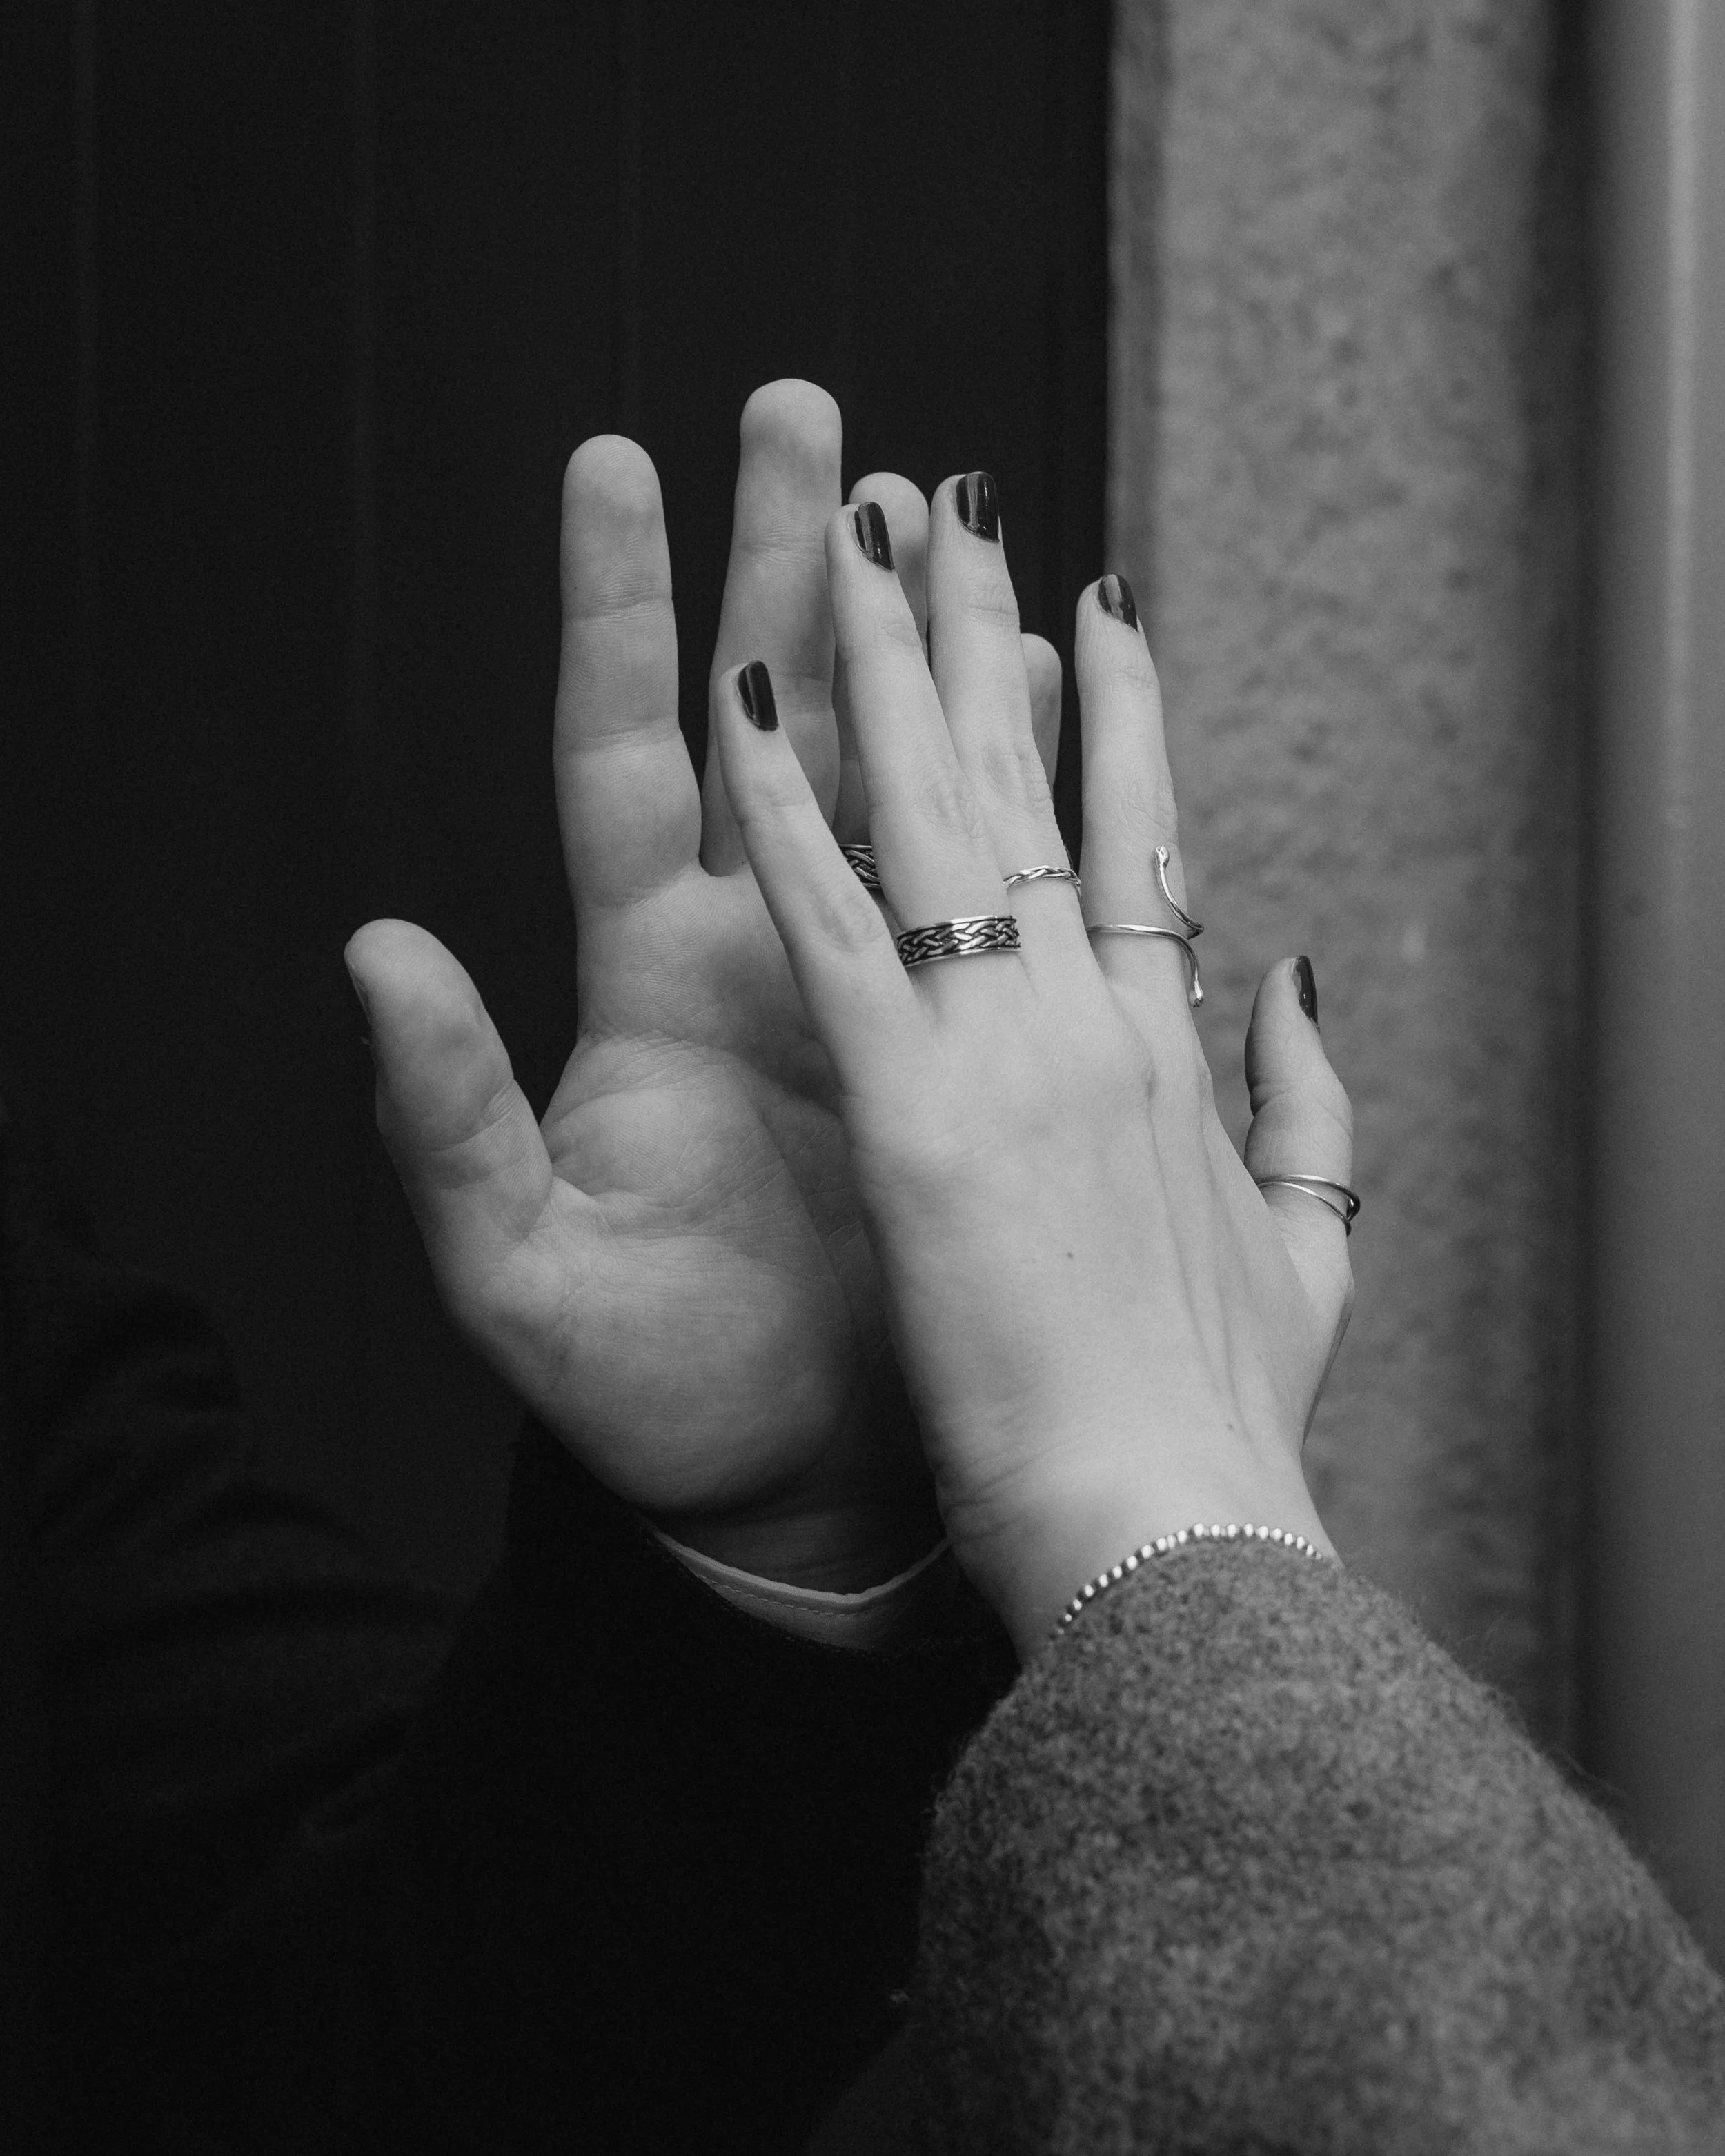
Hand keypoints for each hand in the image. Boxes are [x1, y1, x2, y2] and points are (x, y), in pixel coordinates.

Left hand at [344, 384, 1061, 1587]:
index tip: (616, 463)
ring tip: (958, 518)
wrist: (800, 1483)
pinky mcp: (964, 1045)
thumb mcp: (520, 1272)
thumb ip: (448, 1119)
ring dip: (924, 647)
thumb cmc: (651, 1395)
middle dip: (788, 563)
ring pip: (901, 775)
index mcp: (647, 984)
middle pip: (770, 716)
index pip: (627, 756)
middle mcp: (756, 957)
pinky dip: (1034, 788)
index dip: (614, 612)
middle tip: (814, 414)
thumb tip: (373, 947)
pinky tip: (1066, 696)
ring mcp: (868, 990)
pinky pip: (1001, 889)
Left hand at [710, 476, 1354, 1656]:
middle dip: (988, 627)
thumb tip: (1304, 971)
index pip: (1140, 835)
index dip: (1119, 712)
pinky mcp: (915, 1118)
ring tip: (857, 515)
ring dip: (889, 659)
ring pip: (937, 811)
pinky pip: (836, 928)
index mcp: (1170, 1050)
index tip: (1103, 601)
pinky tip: (754, 702)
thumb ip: (1309, 1106)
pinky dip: (792, 811)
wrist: (1176, 1537)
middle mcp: (1093, 1016)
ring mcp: (1007, 1053)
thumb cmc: (1227, 1422)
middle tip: (958, 492)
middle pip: (1032, 780)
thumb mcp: (1313, 1251)